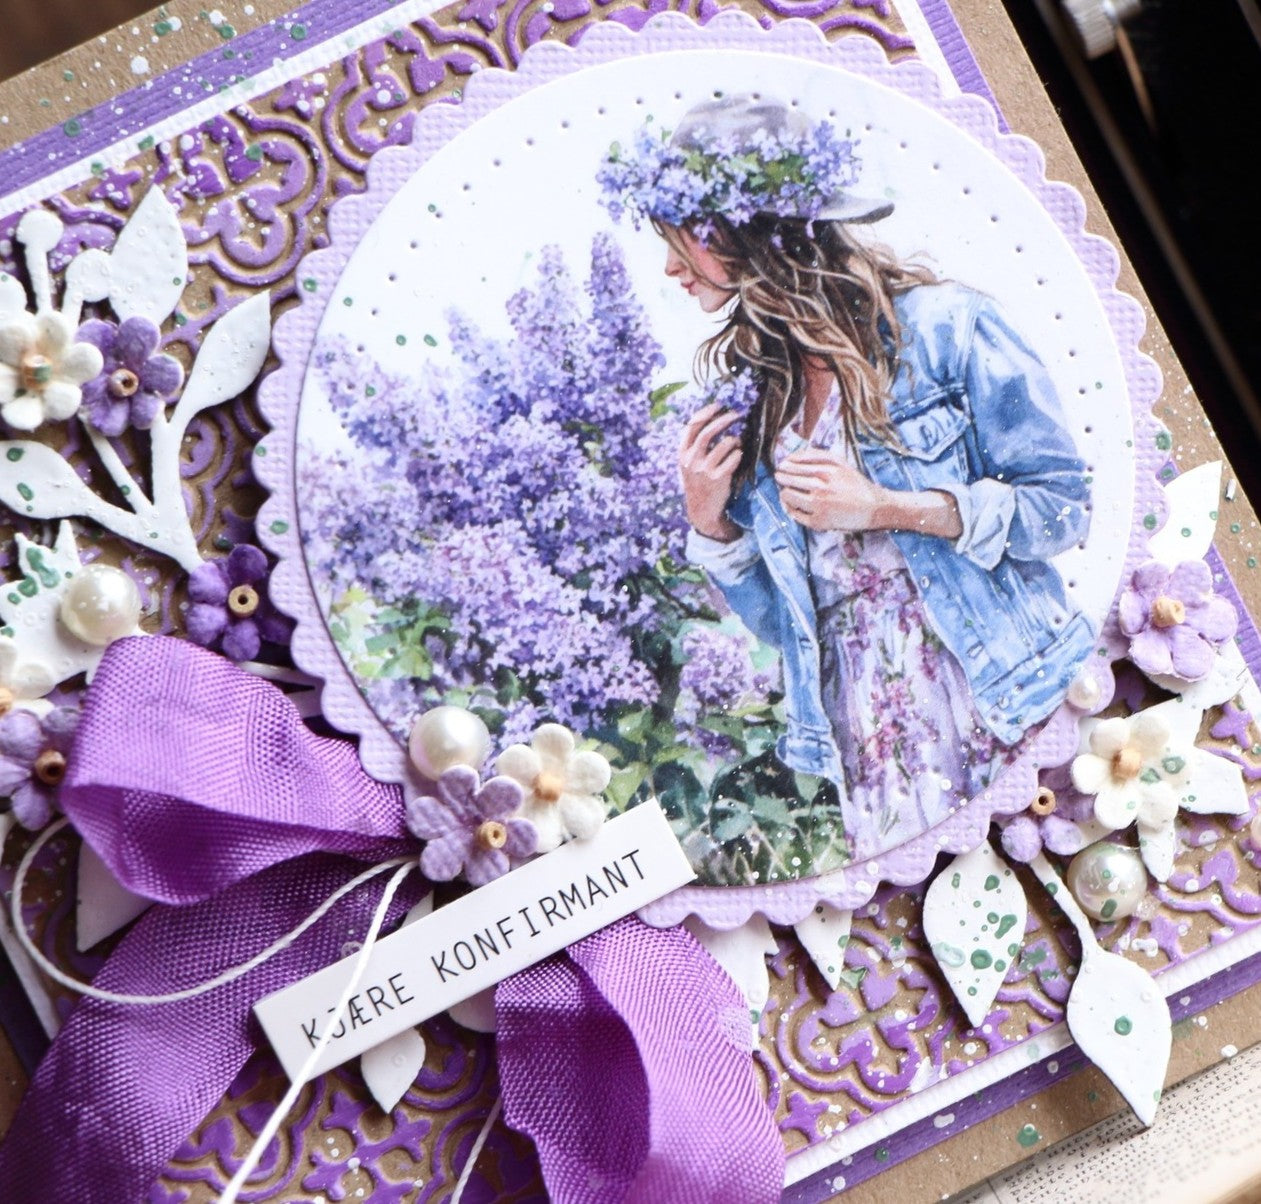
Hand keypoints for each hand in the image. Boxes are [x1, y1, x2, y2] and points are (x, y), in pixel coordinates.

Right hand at [679, 402, 742, 541]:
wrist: (702, 509)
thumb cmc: (698, 482)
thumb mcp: (688, 463)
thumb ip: (694, 444)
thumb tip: (710, 419)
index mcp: (682, 453)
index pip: (692, 425)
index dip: (706, 412)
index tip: (718, 405)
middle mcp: (691, 460)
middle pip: (708, 432)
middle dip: (724, 419)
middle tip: (736, 414)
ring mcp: (704, 470)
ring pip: (724, 444)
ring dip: (734, 439)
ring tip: (736, 442)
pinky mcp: (718, 479)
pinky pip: (734, 458)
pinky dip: (738, 453)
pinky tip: (737, 456)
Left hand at [775, 450, 891, 531]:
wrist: (873, 508)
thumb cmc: (856, 484)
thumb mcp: (840, 462)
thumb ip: (816, 455)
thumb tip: (791, 457)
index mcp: (826, 472)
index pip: (793, 466)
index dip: (784, 466)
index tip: (782, 467)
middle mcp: (821, 489)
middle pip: (788, 480)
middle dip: (781, 478)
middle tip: (780, 477)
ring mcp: (818, 507)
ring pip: (788, 496)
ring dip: (784, 492)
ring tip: (786, 491)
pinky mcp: (818, 523)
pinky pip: (795, 514)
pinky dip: (790, 508)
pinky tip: (792, 504)